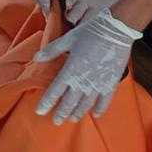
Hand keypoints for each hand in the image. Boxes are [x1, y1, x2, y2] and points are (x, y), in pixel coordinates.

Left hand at [34, 8, 141, 123]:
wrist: (115, 30)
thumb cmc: (90, 32)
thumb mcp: (68, 39)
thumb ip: (51, 51)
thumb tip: (36, 57)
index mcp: (69, 70)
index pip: (54, 92)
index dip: (46, 103)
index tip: (40, 112)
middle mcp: (82, 81)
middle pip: (69, 103)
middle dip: (61, 113)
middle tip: (56, 121)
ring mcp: (97, 84)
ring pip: (85, 105)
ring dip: (78, 113)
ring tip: (73, 119)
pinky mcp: (111, 83)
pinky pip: (104, 101)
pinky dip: (100, 109)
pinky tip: (96, 114)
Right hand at [58, 0, 130, 23]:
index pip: (66, 3)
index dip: (62, 9)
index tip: (59, 14)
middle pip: (73, 14)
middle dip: (69, 19)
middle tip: (68, 21)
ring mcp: (94, 4)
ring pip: (83, 18)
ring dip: (79, 24)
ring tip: (76, 28)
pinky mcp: (104, 7)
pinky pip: (95, 18)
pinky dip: (90, 23)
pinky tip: (86, 27)